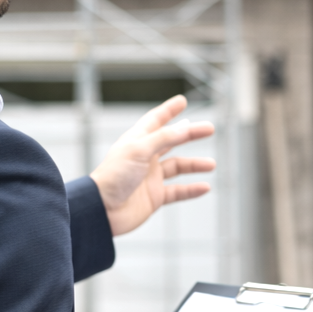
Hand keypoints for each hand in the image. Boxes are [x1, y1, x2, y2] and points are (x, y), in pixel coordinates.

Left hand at [89, 95, 215, 234]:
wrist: (101, 210)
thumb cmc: (113, 176)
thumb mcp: (139, 150)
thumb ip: (164, 138)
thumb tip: (186, 127)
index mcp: (137, 141)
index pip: (155, 121)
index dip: (168, 110)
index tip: (181, 101)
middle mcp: (145, 158)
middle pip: (172, 141)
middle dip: (190, 134)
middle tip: (209, 128)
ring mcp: (150, 178)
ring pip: (178, 167)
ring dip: (194, 165)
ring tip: (211, 164)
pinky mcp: (154, 197)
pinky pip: (178, 191)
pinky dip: (191, 190)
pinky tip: (204, 187)